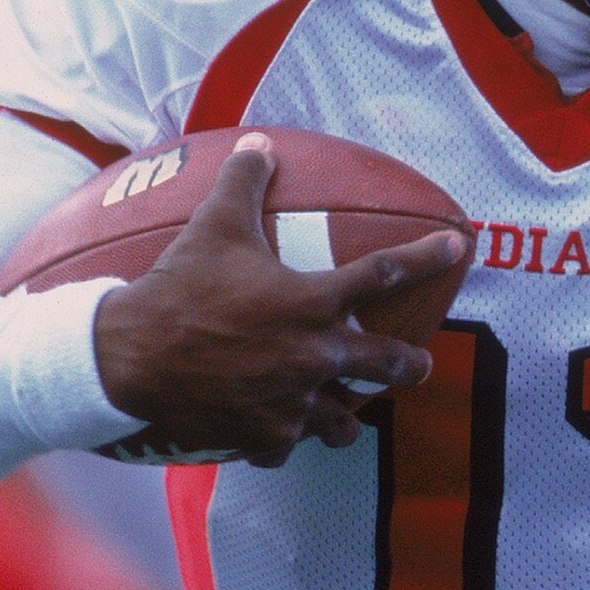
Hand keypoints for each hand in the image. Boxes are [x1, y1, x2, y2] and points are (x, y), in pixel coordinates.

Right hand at [91, 139, 469, 467]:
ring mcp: (293, 405)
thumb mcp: (213, 226)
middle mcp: (314, 357)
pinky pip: (287, 446)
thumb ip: (244, 184)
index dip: (426, 257)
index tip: (457, 248)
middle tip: (417, 365)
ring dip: (347, 417)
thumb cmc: (177, 287)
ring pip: (342, 423)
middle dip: (409, 365)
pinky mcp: (264, 439)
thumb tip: (260, 143)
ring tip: (347, 415)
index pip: (383, 273)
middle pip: (386, 364)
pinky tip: (276, 434)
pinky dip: (283, 440)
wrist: (131, 358)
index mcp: (311, 302)